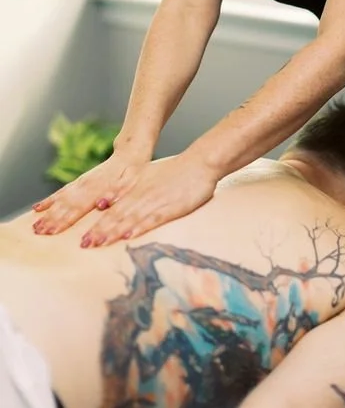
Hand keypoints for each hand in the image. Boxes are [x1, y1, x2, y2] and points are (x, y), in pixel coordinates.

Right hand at [32, 149, 148, 235]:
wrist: (128, 155)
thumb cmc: (132, 172)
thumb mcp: (129, 182)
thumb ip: (116, 193)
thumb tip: (102, 205)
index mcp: (98, 187)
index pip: (78, 206)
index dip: (65, 220)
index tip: (53, 232)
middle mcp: (86, 185)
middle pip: (65, 204)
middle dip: (52, 219)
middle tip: (38, 233)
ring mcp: (80, 183)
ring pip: (61, 199)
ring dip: (48, 213)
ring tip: (35, 226)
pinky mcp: (79, 182)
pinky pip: (61, 192)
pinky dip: (49, 200)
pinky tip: (37, 208)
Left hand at [76, 151, 216, 247]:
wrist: (199, 163)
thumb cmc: (175, 172)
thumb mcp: (146, 177)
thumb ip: (127, 190)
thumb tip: (104, 203)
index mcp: (135, 189)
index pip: (111, 209)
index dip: (96, 224)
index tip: (81, 238)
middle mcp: (141, 195)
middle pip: (117, 215)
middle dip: (99, 231)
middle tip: (83, 245)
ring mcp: (155, 201)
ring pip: (130, 218)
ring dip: (113, 231)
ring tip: (99, 243)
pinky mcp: (170, 207)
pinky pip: (153, 219)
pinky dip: (139, 227)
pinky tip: (129, 236)